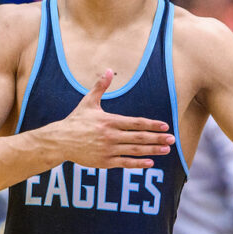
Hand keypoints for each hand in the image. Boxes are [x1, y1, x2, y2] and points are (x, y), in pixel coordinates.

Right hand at [55, 69, 174, 168]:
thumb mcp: (88, 102)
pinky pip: (124, 163)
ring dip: (152, 151)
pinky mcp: (104, 162)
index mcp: (109, 121)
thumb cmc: (76, 121)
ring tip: (166, 150)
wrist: (60, 141)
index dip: (152, 125)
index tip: (165, 126)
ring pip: (134, 150)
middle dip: (157, 139)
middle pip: (139, 137)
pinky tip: (150, 163)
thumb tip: (108, 69)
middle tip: (172, 140)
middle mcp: (110, 136)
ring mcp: (108, 150)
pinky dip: (138, 164)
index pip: (136, 123)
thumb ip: (101, 86)